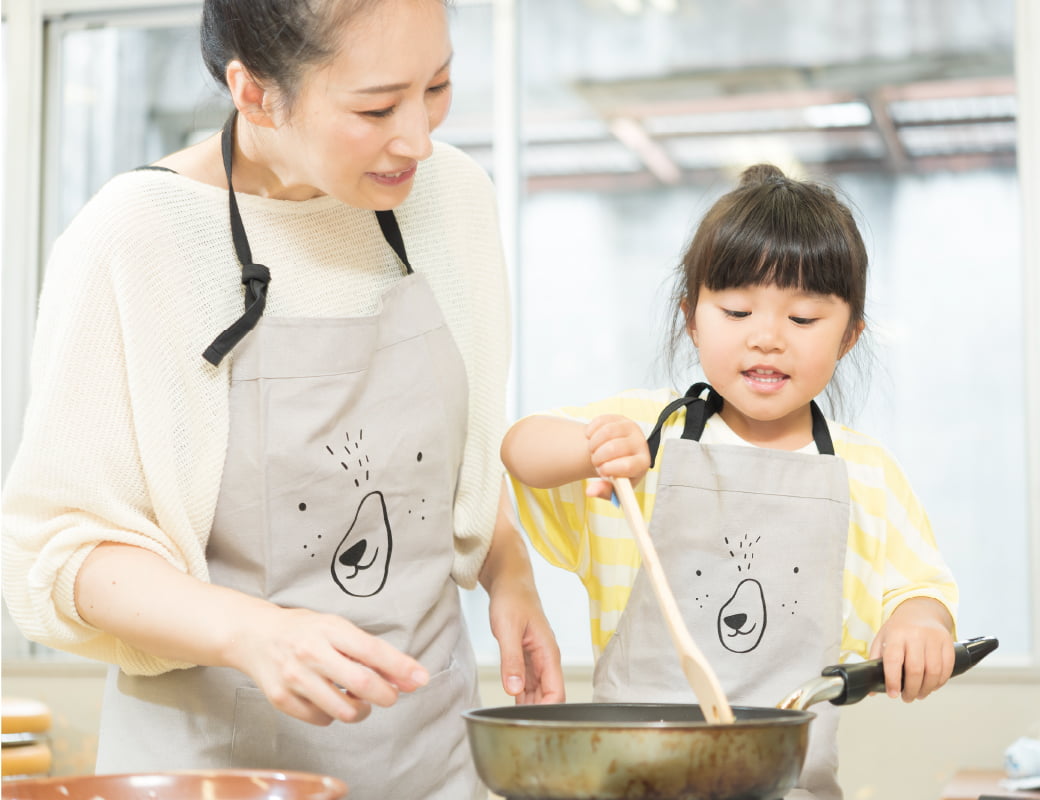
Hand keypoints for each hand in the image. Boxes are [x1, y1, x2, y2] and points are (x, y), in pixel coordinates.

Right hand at [229, 605, 429, 725]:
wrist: (254, 635)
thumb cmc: (302, 630)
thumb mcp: (336, 627)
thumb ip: (368, 650)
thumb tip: (405, 675)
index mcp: (329, 629)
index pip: (373, 650)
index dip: (401, 667)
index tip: (420, 678)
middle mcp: (311, 653)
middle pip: (362, 683)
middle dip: (386, 694)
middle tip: (391, 695)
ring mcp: (295, 678)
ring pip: (344, 709)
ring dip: (362, 710)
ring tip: (359, 699)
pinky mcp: (282, 699)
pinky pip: (322, 719)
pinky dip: (334, 715)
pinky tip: (331, 700)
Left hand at [480, 481, 564, 704]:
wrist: (509, 578)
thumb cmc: (511, 598)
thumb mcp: (506, 628)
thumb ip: (510, 660)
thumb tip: (513, 690)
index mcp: (548, 652)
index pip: (556, 693)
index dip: (546, 712)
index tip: (530, 724)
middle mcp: (546, 658)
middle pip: (548, 696)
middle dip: (537, 712)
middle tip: (517, 728)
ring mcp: (537, 658)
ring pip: (537, 691)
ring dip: (527, 705)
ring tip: (512, 721)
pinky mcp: (527, 656)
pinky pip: (527, 681)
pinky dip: (521, 693)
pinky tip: (511, 703)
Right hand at [584, 414, 650, 499]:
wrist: (616, 456)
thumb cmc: (617, 474)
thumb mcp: (613, 487)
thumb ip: (603, 491)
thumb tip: (590, 491)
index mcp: (643, 462)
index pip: (629, 465)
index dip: (610, 469)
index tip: (602, 472)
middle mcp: (640, 442)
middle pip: (614, 447)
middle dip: (598, 457)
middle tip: (596, 462)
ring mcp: (630, 427)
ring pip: (606, 432)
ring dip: (593, 445)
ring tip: (594, 452)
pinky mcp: (619, 418)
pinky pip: (600, 421)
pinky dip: (590, 432)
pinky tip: (592, 440)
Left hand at [868, 597, 954, 701]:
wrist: (920, 611)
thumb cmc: (899, 628)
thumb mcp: (882, 638)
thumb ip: (876, 662)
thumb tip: (873, 690)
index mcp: (896, 634)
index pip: (893, 660)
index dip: (893, 681)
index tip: (893, 694)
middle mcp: (915, 635)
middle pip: (915, 669)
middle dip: (911, 689)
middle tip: (907, 697)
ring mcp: (934, 638)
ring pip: (934, 671)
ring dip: (927, 689)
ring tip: (919, 694)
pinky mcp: (948, 643)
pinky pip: (947, 668)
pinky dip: (940, 682)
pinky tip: (932, 686)